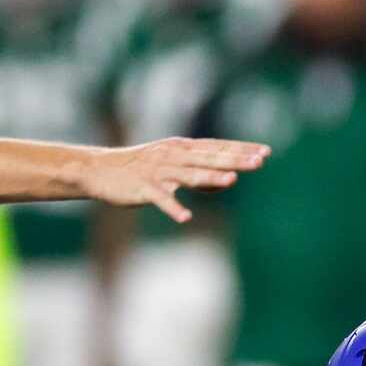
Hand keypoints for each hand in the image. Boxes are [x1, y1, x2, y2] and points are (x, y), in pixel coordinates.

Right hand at [82, 137, 268, 223]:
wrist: (99, 170)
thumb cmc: (141, 169)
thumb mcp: (173, 165)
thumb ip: (201, 173)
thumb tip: (228, 180)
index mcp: (182, 148)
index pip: (218, 147)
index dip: (241, 149)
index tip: (266, 152)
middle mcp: (174, 156)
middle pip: (210, 158)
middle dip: (235, 160)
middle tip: (260, 162)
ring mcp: (159, 172)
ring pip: (189, 175)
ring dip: (210, 178)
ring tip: (232, 181)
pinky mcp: (143, 188)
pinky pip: (161, 199)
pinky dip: (172, 208)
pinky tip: (186, 218)